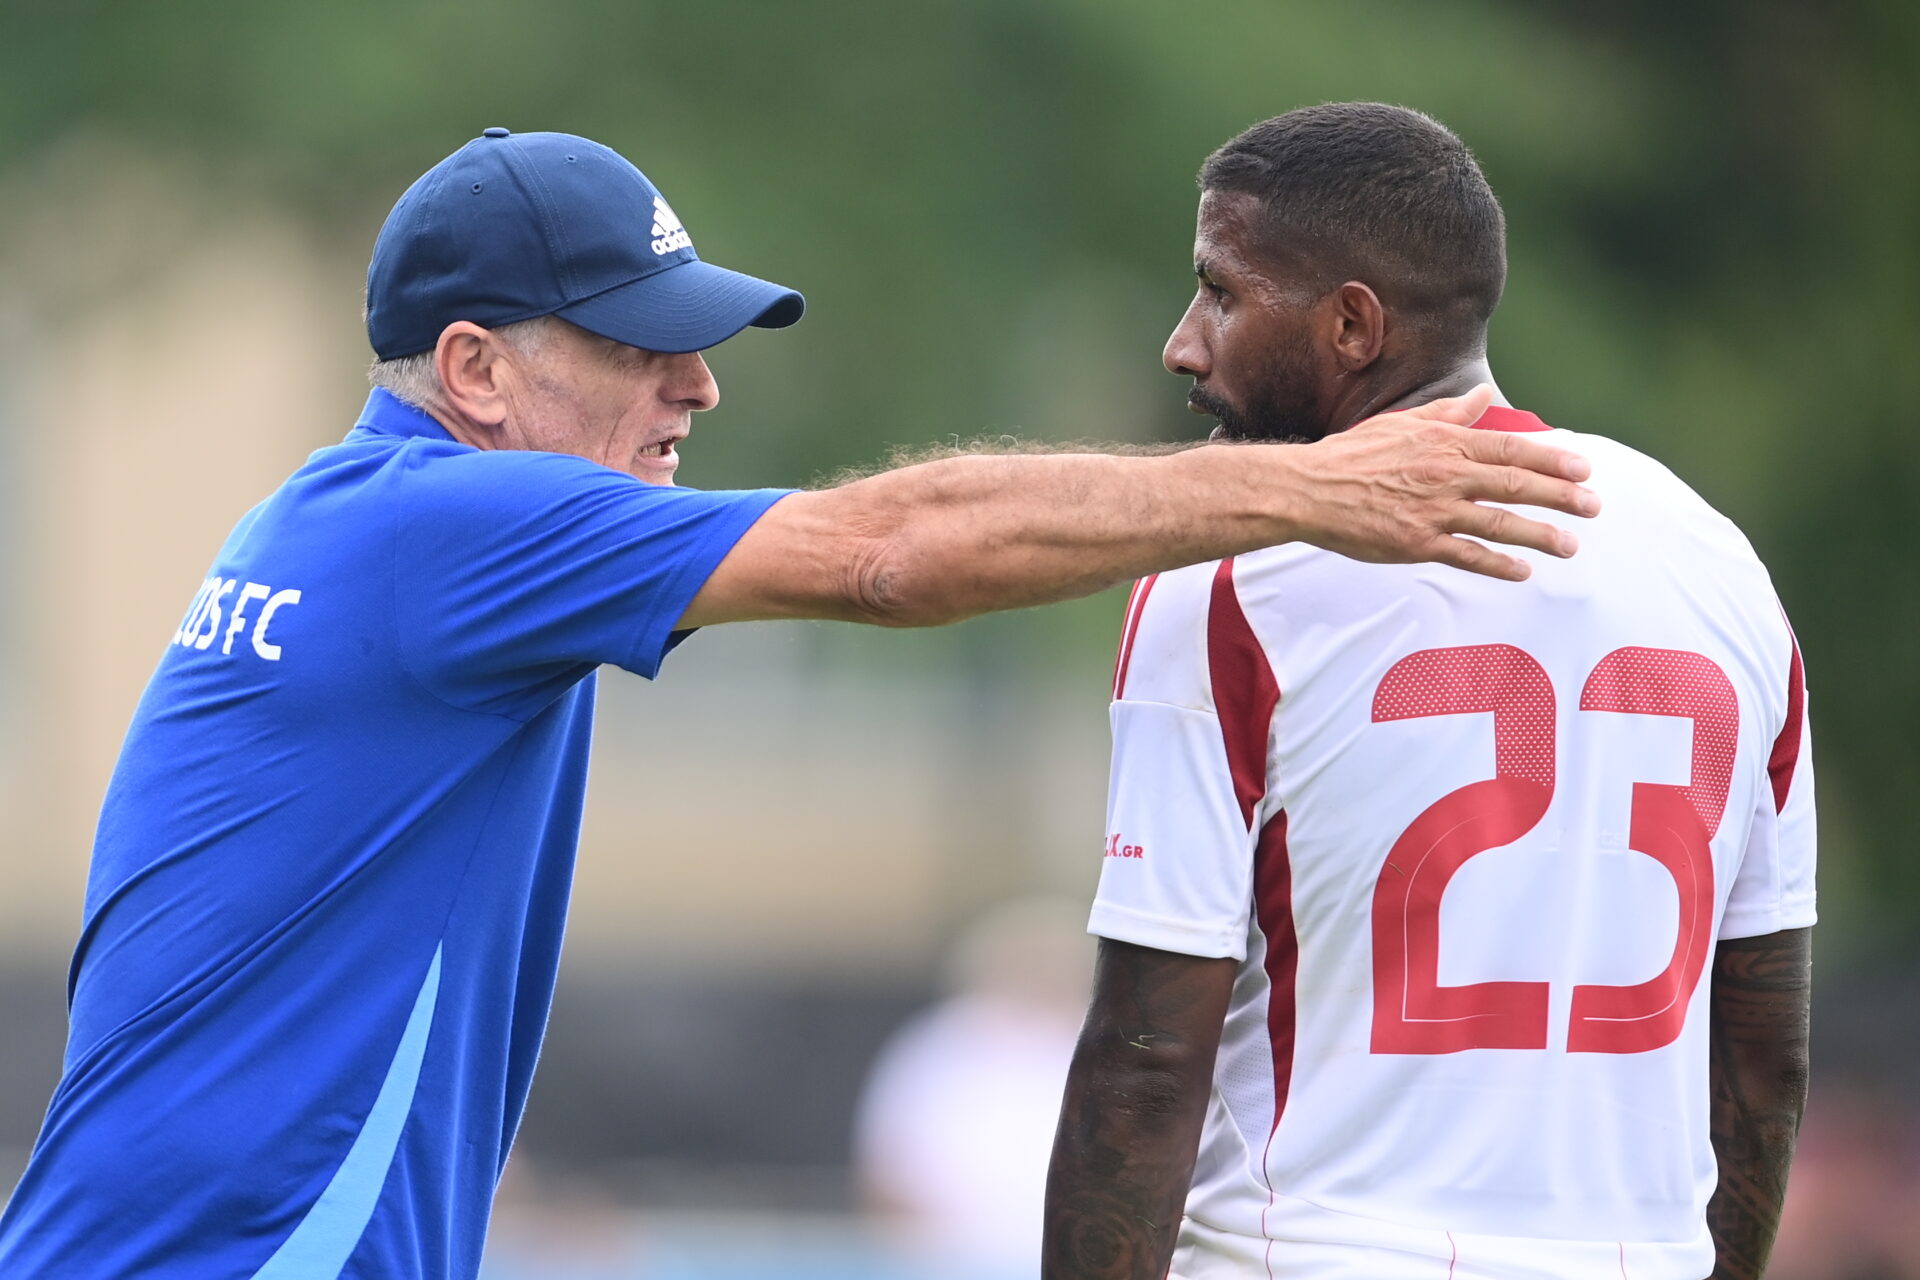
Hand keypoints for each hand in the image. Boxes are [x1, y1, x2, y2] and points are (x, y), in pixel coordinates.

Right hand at [1284, 385, 1598, 580]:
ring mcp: (1432, 512)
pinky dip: (1497, 565)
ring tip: (1570, 545)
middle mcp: (1445, 476)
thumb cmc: (1351, 455)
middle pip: (1516, 485)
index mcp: (1445, 444)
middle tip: (1594, 506)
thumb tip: (1482, 396)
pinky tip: (1522, 571)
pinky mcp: (1416, 544)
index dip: (1552, 460)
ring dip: (1540, 534)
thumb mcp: (1402, 423)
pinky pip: (1466, 556)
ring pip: (1499, 523)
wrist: (1308, 489)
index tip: (1584, 469)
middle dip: (1561, 497)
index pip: (1511, 450)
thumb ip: (1448, 413)